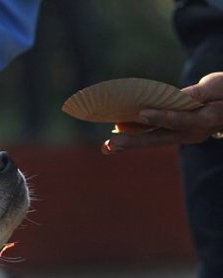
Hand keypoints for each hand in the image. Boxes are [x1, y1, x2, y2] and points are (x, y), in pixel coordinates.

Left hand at [102, 72, 222, 153]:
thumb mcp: (217, 87)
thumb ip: (199, 93)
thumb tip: (180, 97)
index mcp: (204, 120)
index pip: (180, 120)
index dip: (162, 117)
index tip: (142, 113)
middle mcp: (191, 133)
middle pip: (159, 138)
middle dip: (133, 141)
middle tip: (110, 145)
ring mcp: (182, 135)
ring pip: (153, 139)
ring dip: (130, 143)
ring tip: (107, 147)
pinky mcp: (174, 133)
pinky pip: (152, 135)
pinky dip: (135, 134)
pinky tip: (117, 133)